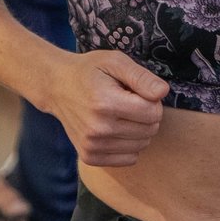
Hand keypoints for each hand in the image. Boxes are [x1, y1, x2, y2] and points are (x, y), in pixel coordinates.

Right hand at [60, 50, 170, 167]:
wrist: (56, 86)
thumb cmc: (89, 71)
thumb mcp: (115, 61)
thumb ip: (141, 77)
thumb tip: (162, 92)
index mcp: (105, 102)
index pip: (153, 112)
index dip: (152, 100)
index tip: (137, 92)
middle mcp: (98, 128)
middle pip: (150, 130)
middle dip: (147, 115)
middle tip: (128, 102)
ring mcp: (92, 145)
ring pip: (142, 145)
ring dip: (138, 130)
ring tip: (120, 114)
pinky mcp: (89, 157)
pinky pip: (129, 159)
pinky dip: (129, 145)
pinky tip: (115, 129)